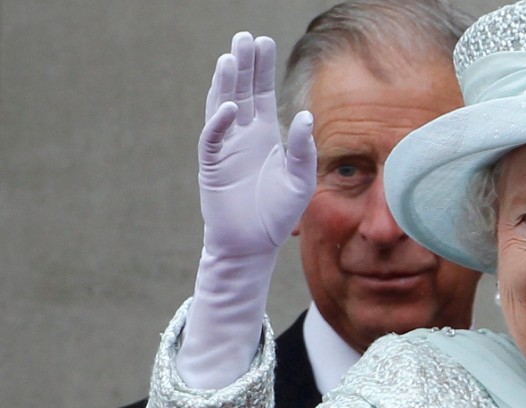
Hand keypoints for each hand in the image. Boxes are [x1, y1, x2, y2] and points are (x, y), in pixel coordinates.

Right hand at [197, 31, 315, 258]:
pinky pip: (213, 138)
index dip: (261, 68)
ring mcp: (225, 148)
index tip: (263, 41)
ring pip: (222, 107)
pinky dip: (220, 122)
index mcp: (265, 135)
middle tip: (244, 37)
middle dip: (243, 65)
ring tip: (230, 58)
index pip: (262, 93)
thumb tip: (306, 117)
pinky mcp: (212, 165)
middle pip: (242, 91)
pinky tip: (231, 108)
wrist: (252, 245)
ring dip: (226, 84)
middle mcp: (243, 135)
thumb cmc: (277, 214)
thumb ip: (304, 150)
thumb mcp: (300, 181)